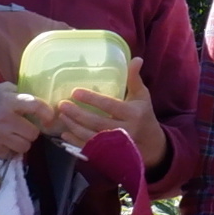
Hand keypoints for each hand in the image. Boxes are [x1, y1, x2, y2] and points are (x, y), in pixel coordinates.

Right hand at [0, 81, 46, 159]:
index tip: (49, 119)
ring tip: (13, 136)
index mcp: (8, 101)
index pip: (36, 106)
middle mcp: (4, 119)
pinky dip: (8, 150)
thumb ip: (20, 94)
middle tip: (23, 129)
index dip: (47, 113)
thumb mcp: (1, 90)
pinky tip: (1, 142)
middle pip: (33, 133)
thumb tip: (42, 102)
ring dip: (21, 143)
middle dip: (30, 132)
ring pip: (24, 147)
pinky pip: (10, 154)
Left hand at [43, 57, 163, 168]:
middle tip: (62, 104)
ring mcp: (117, 145)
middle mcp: (126, 131)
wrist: (152, 146)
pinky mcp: (110, 155)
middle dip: (78, 114)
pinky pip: (90, 149)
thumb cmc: (144, 115)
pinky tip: (64, 134)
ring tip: (61, 116)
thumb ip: (135, 79)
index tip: (75, 92)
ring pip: (91, 137)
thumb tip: (136, 59)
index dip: (92, 99)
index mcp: (133, 114)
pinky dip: (76, 142)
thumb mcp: (142, 97)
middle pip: (97, 123)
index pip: (110, 106)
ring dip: (74, 127)